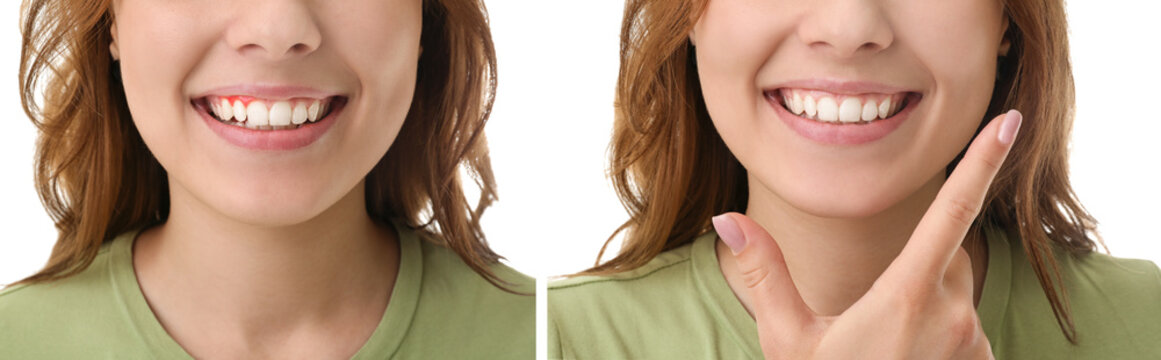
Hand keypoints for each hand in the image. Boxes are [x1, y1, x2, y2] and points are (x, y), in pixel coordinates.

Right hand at [713, 110, 1021, 358]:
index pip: (950, 215)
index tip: (1007, 124)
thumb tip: (727, 220)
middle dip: (916, 271)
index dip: (979, 165)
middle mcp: (952, 317)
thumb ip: (764, 274)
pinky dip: (941, 339)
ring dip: (928, 311)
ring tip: (886, 353)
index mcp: (905, 298)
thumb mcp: (788, 340)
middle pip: (945, 261)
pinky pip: (965, 333)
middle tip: (871, 319)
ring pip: (955, 300)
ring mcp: (972, 346)